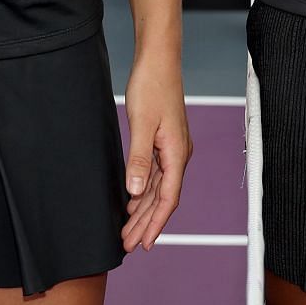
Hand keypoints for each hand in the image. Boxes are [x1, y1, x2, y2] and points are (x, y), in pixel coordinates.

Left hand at [119, 51, 189, 252]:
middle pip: (162, 198)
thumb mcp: (142, 123)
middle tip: (128, 244)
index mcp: (177, 153)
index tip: (142, 243)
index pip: (167, 198)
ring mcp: (172, 148)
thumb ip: (139, 158)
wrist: (158, 60)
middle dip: (146, 223)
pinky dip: (143, 191)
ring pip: (158, 188)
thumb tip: (134, 191)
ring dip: (143, 210)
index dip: (155, 223)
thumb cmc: (152, 86)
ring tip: (128, 230)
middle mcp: (178, 154)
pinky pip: (155, 175)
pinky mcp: (163, 141)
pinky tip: (133, 201)